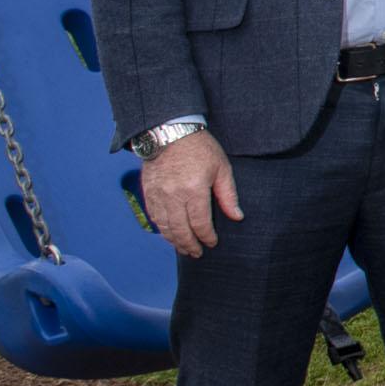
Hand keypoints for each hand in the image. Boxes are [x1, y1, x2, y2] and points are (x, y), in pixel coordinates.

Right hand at [140, 131, 240, 259]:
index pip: (200, 223)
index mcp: (194, 190)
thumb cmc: (199, 148)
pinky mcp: (148, 192)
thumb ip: (228, 195)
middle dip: (190, 245)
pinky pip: (154, 217)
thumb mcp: (221, 168)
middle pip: (181, 230)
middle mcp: (173, 196)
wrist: (169, 132)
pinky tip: (169, 235)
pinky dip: (162, 229)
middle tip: (197, 253)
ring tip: (184, 248)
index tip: (212, 243)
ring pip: (165, 227)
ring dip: (175, 241)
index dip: (207, 237)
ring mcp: (158, 195)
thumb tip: (237, 216)